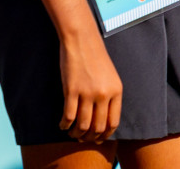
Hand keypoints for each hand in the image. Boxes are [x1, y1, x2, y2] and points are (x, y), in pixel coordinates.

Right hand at [58, 28, 121, 142]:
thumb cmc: (95, 58)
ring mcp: (88, 93)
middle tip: (82, 138)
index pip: (113, 122)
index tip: (98, 138)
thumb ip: (109, 95)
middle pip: (98, 127)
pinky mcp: (71, 91)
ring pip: (82, 125)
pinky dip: (65, 125)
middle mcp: (104, 94)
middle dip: (89, 137)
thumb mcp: (110, 76)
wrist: (82, 41)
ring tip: (72, 133)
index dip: (105, 134)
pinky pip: (69, 116)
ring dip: (76, 134)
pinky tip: (63, 125)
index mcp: (116, 90)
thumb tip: (102, 119)